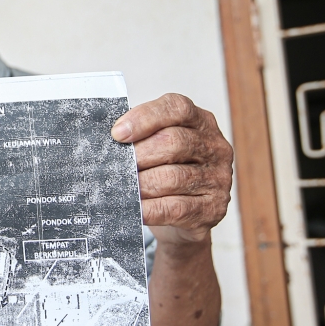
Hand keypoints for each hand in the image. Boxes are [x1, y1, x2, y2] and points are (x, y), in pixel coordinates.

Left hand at [111, 93, 232, 245]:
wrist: (185, 216)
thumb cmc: (165, 170)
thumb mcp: (158, 145)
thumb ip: (139, 136)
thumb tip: (106, 139)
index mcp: (200, 121)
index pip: (177, 108)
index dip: (145, 118)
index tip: (117, 133)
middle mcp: (214, 146)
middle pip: (174, 142)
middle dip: (139, 155)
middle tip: (117, 166)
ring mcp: (218, 178)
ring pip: (172, 177)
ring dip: (141, 184)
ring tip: (123, 188)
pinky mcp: (213, 207)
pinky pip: (176, 208)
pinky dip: (150, 209)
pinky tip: (135, 208)